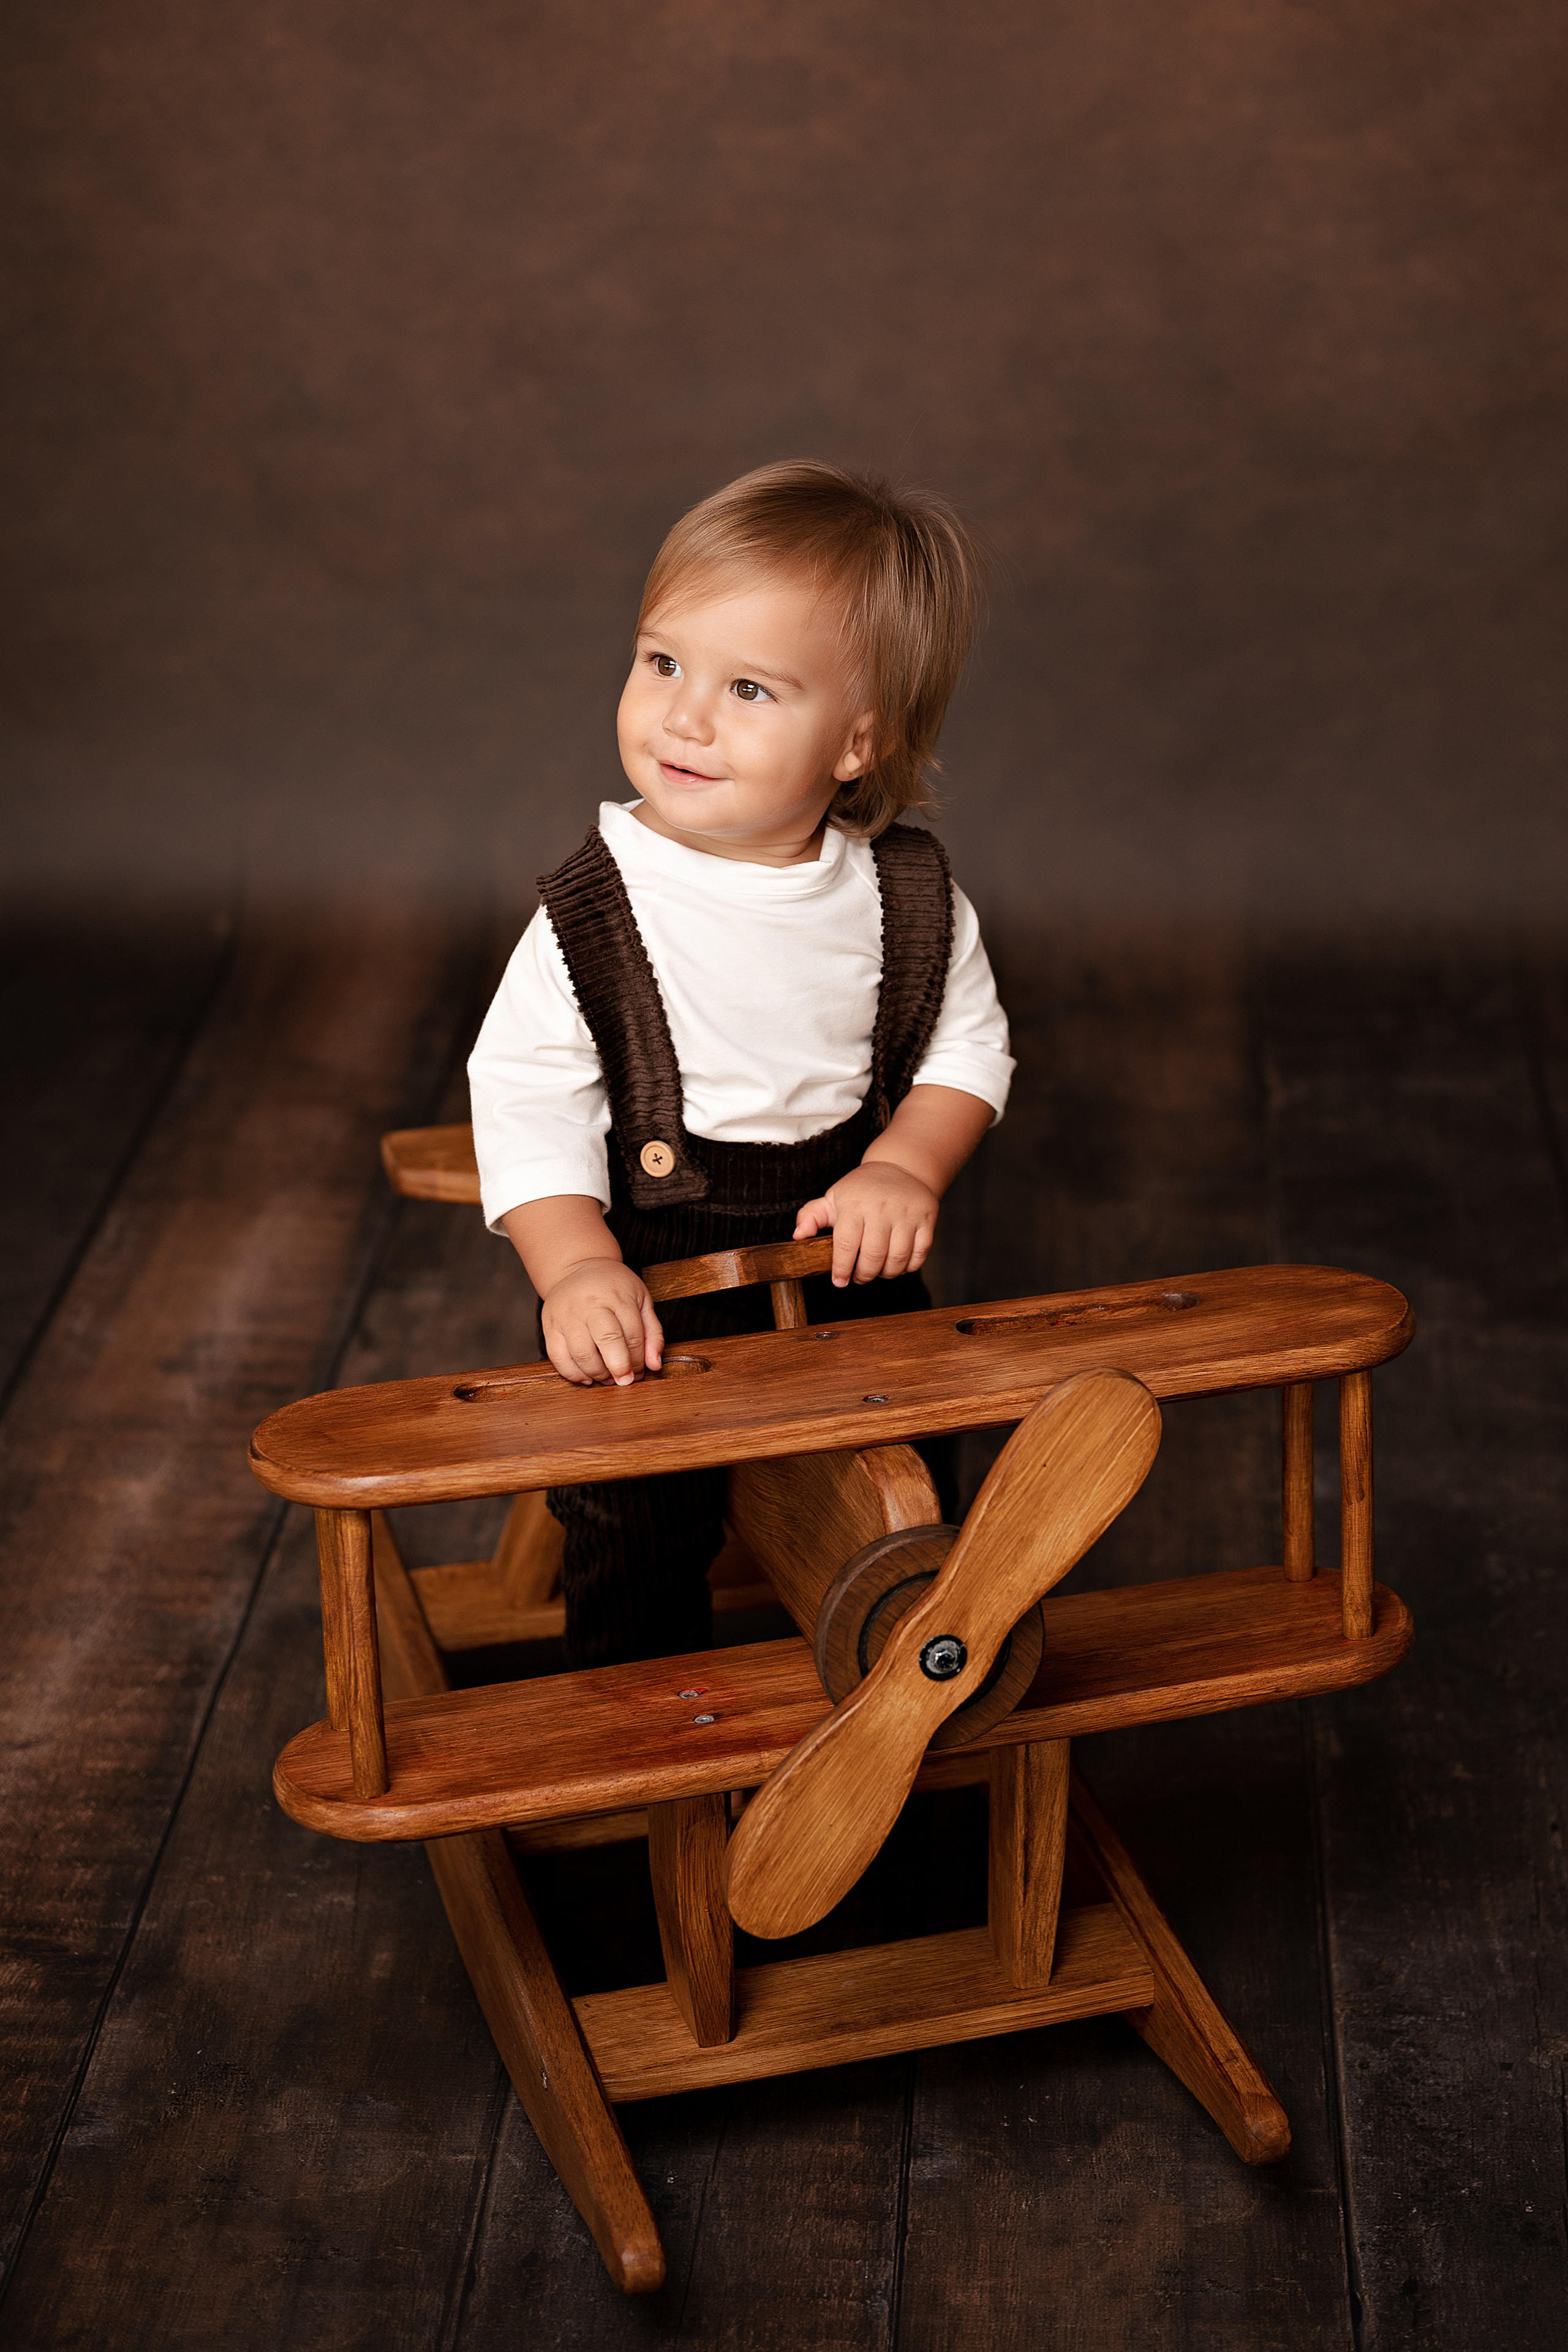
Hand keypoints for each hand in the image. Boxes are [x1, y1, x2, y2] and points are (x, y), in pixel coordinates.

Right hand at [541, 1260, 663, 1385]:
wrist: (578, 1267)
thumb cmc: (614, 1287)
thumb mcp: (641, 1301)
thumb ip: (652, 1333)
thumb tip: (654, 1365)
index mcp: (618, 1296)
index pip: (632, 1335)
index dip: (638, 1360)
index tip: (640, 1372)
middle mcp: (590, 1304)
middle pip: (607, 1341)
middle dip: (619, 1367)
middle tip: (625, 1380)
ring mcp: (566, 1314)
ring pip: (581, 1353)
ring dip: (597, 1374)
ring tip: (607, 1377)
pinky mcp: (549, 1324)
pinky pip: (557, 1357)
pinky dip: (572, 1373)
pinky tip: (586, 1377)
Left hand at [793, 1161, 938, 1286]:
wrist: (901, 1168)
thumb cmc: (862, 1189)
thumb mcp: (833, 1198)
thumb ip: (811, 1216)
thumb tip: (797, 1236)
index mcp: (855, 1204)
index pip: (846, 1244)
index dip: (841, 1269)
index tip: (839, 1281)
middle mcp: (882, 1208)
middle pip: (873, 1256)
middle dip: (864, 1275)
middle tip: (859, 1277)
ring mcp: (907, 1213)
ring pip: (897, 1259)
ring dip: (886, 1274)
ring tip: (877, 1271)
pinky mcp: (927, 1219)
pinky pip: (919, 1255)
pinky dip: (907, 1267)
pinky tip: (897, 1264)